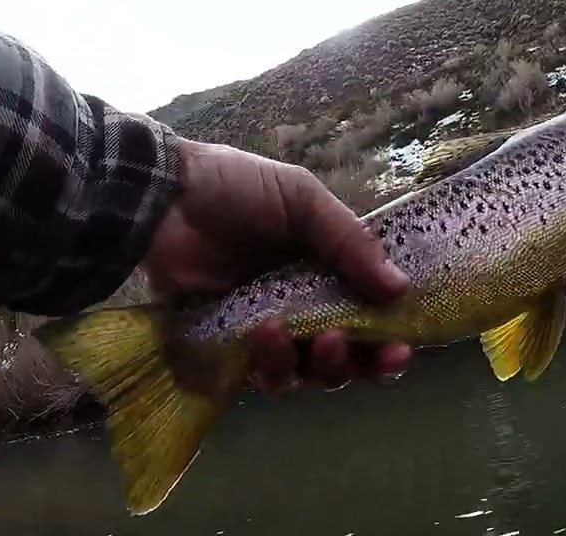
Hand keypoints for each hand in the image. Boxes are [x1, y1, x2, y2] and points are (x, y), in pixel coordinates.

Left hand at [144, 138, 412, 393]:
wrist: (164, 197)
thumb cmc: (237, 190)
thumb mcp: (302, 200)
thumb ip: (350, 242)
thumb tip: (401, 289)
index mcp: (326, 273)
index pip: (369, 320)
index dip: (389, 342)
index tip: (401, 348)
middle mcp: (301, 309)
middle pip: (342, 360)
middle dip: (354, 364)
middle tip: (341, 343)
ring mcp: (262, 332)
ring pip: (302, 375)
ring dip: (310, 365)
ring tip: (299, 334)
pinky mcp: (224, 348)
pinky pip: (256, 376)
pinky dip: (268, 364)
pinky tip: (263, 334)